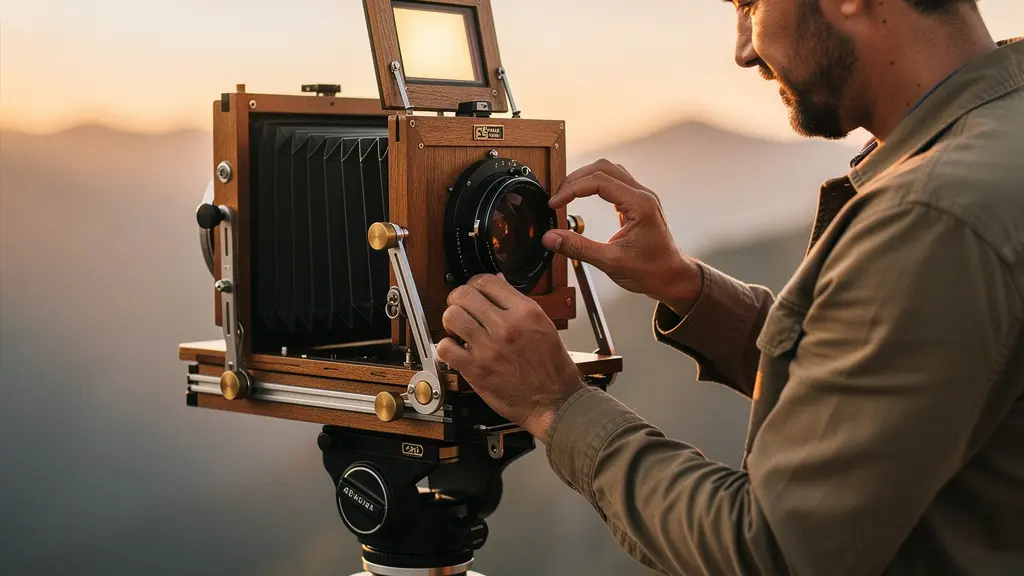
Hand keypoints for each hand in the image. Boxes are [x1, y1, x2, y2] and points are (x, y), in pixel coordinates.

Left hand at [435, 274, 584, 440]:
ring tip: (458, 330)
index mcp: (526, 312)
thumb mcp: (544, 326)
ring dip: (451, 321)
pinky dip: (445, 347)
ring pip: (451, 316)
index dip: (474, 284)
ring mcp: (489, 348)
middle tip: (462, 310)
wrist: (555, 401)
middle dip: (458, 300)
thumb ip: (518, 304)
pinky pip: (445, 348)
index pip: (487, 281)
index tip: (474, 293)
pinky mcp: (476, 370)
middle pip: (464, 294)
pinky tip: (456, 350)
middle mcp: (506, 326)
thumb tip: (500, 284)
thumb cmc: (552, 369)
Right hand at [543, 159, 702, 316]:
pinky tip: (584, 197)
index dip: (572, 190)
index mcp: (639, 205)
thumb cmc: (651, 271)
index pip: (598, 181)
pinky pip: (615, 182)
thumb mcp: (611, 262)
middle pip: (603, 168)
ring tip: (567, 194)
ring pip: (609, 171)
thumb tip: (551, 237)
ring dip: (585, 178)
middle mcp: (642, 195)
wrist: (672, 278)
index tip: (555, 204)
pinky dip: (595, 185)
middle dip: (575, 179)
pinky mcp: (638, 204)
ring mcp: (641, 197)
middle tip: (558, 197)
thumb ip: (578, 248)